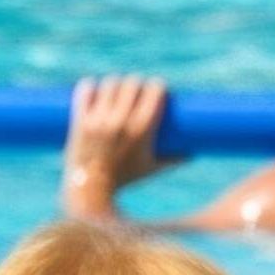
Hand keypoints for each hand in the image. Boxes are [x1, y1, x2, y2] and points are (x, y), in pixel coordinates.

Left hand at [63, 74, 176, 213]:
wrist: (90, 191)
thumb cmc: (124, 180)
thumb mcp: (152, 169)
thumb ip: (175, 160)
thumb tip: (193, 153)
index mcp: (142, 129)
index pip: (154, 90)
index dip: (155, 85)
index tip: (154, 89)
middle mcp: (121, 122)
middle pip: (131, 83)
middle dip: (135, 85)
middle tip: (132, 92)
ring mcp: (99, 121)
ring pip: (109, 84)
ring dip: (113, 85)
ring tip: (113, 91)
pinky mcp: (80, 122)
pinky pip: (85, 92)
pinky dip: (89, 87)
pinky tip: (92, 87)